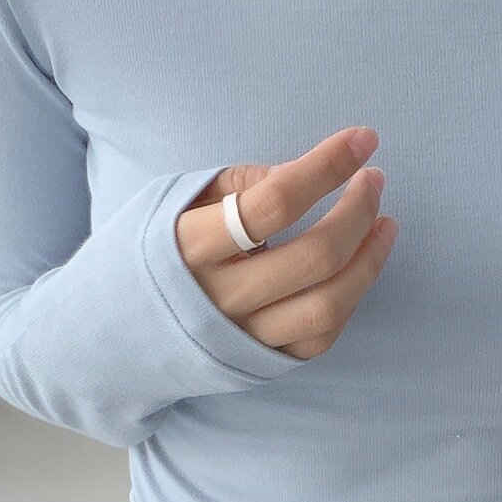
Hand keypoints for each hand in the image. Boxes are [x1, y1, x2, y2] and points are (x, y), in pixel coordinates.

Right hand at [175, 126, 398, 359]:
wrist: (116, 332)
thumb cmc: (156, 251)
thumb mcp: (178, 202)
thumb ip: (239, 185)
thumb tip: (302, 172)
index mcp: (191, 247)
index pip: (274, 202)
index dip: (327, 166)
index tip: (363, 139)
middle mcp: (221, 297)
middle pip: (314, 255)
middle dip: (358, 211)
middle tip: (374, 179)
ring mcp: (244, 336)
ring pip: (328, 304)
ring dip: (370, 260)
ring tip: (384, 223)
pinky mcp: (262, 362)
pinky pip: (321, 336)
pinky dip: (350, 298)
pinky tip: (359, 267)